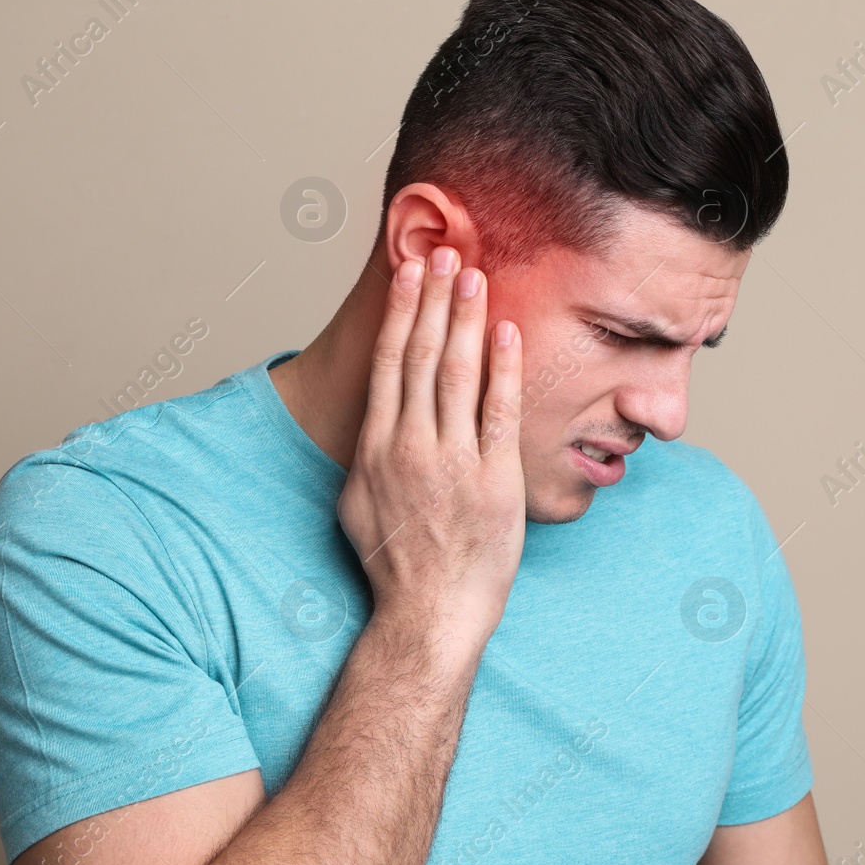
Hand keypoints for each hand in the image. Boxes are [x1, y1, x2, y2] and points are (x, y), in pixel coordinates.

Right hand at [337, 246, 524, 647]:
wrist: (429, 613)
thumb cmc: (394, 565)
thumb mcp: (357, 504)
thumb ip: (367, 455)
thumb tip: (375, 421)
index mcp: (376, 447)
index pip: (391, 362)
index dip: (402, 311)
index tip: (411, 273)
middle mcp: (411, 446)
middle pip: (423, 354)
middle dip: (435, 298)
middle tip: (445, 251)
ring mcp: (453, 462)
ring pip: (458, 373)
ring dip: (466, 319)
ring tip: (475, 275)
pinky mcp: (494, 480)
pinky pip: (500, 412)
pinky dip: (503, 369)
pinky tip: (507, 332)